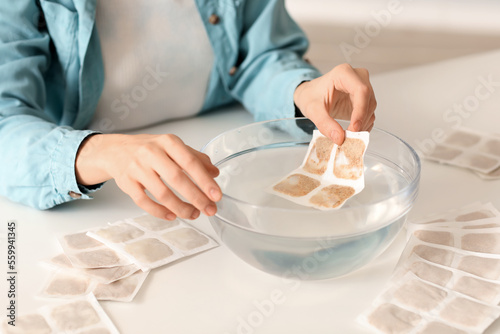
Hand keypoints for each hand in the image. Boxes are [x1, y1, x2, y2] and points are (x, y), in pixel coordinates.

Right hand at [75, 134, 221, 220]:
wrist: (115, 150)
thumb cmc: (149, 149)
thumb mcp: (173, 147)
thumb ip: (195, 158)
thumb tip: (215, 173)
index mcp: (168, 142)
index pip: (190, 162)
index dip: (205, 181)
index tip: (216, 195)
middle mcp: (151, 153)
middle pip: (177, 179)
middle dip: (196, 198)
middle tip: (209, 210)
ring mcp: (137, 168)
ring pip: (161, 194)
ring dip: (180, 208)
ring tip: (193, 214)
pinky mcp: (127, 183)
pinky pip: (144, 202)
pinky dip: (160, 212)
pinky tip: (172, 215)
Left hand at [293, 63, 376, 144]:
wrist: (311, 95)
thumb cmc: (311, 96)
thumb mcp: (313, 110)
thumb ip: (325, 124)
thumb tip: (339, 138)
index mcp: (344, 73)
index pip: (361, 90)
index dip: (360, 111)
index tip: (354, 128)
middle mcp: (357, 77)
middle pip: (368, 100)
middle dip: (361, 121)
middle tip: (349, 136)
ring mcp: (363, 87)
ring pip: (370, 108)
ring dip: (362, 124)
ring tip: (348, 135)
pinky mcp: (364, 99)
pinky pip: (369, 113)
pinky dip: (363, 125)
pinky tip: (352, 131)